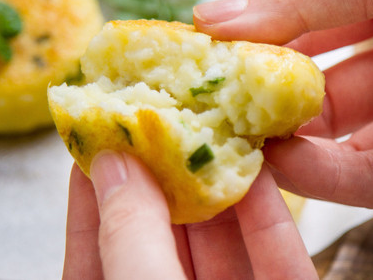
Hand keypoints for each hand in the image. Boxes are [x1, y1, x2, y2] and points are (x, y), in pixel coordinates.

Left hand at [62, 152, 316, 278]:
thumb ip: (128, 235)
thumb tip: (115, 161)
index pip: (96, 239)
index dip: (98, 183)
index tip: (105, 129)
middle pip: (164, 230)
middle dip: (169, 171)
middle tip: (172, 112)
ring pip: (223, 241)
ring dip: (223, 187)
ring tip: (220, 127)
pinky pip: (276, 258)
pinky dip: (271, 219)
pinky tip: (263, 173)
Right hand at [194, 0, 372, 207]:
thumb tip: (216, 17)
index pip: (306, 19)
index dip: (255, 36)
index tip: (204, 53)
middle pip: (317, 83)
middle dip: (265, 95)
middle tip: (216, 107)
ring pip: (339, 137)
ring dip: (288, 143)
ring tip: (242, 142)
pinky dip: (328, 178)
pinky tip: (288, 167)